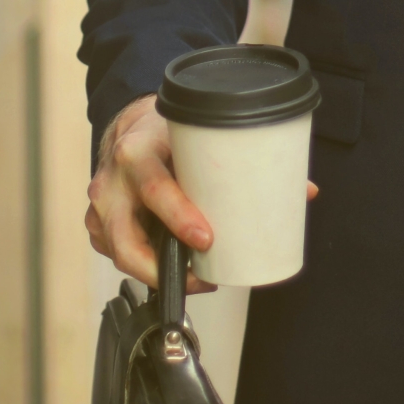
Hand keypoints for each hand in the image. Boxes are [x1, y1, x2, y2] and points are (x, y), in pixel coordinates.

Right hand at [84, 93, 317, 288]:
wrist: (131, 124)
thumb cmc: (166, 132)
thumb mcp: (200, 135)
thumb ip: (249, 162)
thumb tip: (306, 191)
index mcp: (138, 152)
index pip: (154, 188)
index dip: (180, 217)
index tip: (207, 238)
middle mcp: (113, 181)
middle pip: (126, 239)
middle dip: (162, 266)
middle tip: (202, 276)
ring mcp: (101, 206)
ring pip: (119, 254)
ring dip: (156, 274)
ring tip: (197, 279)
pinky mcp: (98, 224)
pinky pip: (114, 256)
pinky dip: (141, 268)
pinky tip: (170, 270)